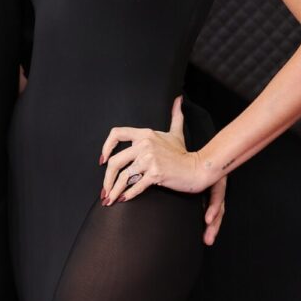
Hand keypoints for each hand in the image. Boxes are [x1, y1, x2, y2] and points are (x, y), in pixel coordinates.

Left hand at [100, 97, 225, 242]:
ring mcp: (150, 159)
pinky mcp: (156, 173)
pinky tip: (122, 199)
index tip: (103, 160)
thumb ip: (175, 116)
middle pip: (115, 161)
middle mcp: (145, 145)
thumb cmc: (183, 154)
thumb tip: (178, 100)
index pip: (117, 134)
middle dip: (106, 179)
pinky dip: (127, 195)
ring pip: (123, 176)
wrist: (197, 168)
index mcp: (145, 134)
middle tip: (104, 190)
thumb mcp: (176, 133)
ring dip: (113, 191)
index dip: (106, 147)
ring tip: (109, 200)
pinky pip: (136, 186)